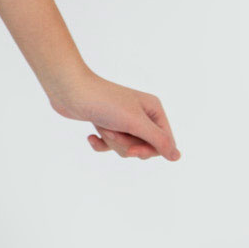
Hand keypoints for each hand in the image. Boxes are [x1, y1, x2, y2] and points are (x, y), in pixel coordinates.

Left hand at [49, 68, 179, 160]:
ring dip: (111, 141)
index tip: (132, 151)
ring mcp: (123, 120)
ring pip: (125, 147)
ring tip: (102, 126)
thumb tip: (177, 157)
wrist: (71, 90)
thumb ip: (158, 140)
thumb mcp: (135, 123)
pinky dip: (100, 144)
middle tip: (113, 131)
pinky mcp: (107, 125)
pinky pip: (109, 146)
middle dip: (125, 144)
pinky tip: (91, 136)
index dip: (148, 150)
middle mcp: (142, 114)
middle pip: (144, 147)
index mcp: (154, 110)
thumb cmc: (105, 103)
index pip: (164, 142)